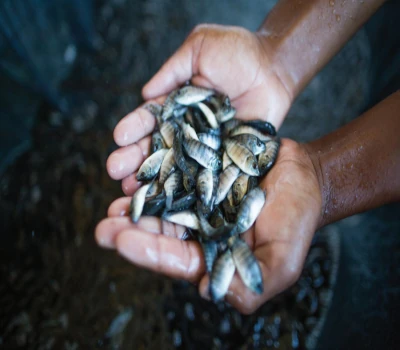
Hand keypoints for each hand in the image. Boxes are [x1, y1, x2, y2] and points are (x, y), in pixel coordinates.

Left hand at [95, 139, 321, 313]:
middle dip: (131, 230)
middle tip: (105, 226)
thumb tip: (205, 291)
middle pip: (159, 231)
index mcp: (214, 252)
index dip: (148, 251)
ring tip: (115, 201)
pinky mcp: (200, 168)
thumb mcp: (282, 258)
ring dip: (136, 203)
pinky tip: (137, 168)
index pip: (175, 258)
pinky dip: (155, 171)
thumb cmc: (297, 217)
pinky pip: (173, 169)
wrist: (304, 174)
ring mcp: (198, 196)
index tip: (121, 242)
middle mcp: (200, 226)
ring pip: (160, 202)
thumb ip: (252, 283)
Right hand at [106, 24, 292, 195]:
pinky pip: (206, 173)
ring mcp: (206, 145)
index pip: (151, 118)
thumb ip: (173, 71)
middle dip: (135, 158)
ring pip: (176, 165)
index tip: (119, 137)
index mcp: (178, 104)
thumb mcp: (199, 49)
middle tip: (115, 171)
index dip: (135, 127)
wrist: (275, 68)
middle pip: (158, 146)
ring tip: (131, 190)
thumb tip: (145, 92)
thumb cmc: (238, 52)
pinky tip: (170, 198)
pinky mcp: (226, 156)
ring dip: (154, 178)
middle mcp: (188, 127)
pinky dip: (188, 187)